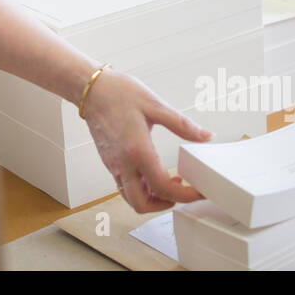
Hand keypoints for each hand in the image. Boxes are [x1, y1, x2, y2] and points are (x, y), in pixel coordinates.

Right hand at [81, 68, 211, 213]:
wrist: (90, 89)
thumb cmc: (118, 93)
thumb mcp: (155, 105)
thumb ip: (182, 124)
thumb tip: (204, 135)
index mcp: (137, 150)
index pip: (163, 187)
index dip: (185, 195)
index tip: (198, 192)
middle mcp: (123, 163)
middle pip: (142, 205)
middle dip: (165, 204)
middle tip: (181, 192)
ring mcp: (113, 165)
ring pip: (131, 198)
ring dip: (151, 199)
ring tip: (168, 183)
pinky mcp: (109, 162)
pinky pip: (124, 186)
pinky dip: (140, 189)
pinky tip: (151, 172)